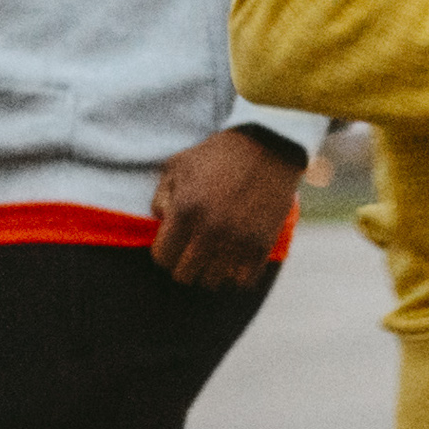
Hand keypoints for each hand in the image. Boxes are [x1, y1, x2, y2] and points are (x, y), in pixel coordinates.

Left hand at [151, 125, 303, 289]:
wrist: (268, 146)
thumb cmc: (218, 154)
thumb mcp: (178, 165)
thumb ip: (161, 196)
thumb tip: (161, 223)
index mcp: (185, 210)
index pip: (162, 257)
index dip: (164, 251)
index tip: (174, 242)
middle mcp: (210, 230)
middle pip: (184, 275)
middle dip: (183, 263)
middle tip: (192, 249)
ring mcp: (238, 240)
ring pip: (212, 282)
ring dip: (210, 270)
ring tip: (214, 253)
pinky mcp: (261, 246)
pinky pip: (241, 281)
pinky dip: (236, 275)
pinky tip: (235, 258)